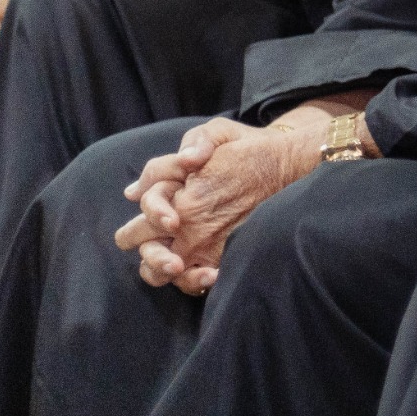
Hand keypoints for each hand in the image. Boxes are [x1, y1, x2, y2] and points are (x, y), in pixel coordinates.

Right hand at [113, 116, 322, 294]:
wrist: (277, 165)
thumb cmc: (243, 147)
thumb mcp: (221, 134)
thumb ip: (200, 141)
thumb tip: (185, 160)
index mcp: (168, 186)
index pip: (148, 200)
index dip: (155, 211)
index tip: (175, 221)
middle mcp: (170, 215)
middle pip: (139, 239)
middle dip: (152, 252)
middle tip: (175, 262)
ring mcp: (184, 238)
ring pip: (154, 265)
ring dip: (164, 270)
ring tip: (190, 272)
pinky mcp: (203, 256)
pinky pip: (186, 278)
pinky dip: (194, 281)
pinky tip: (215, 275)